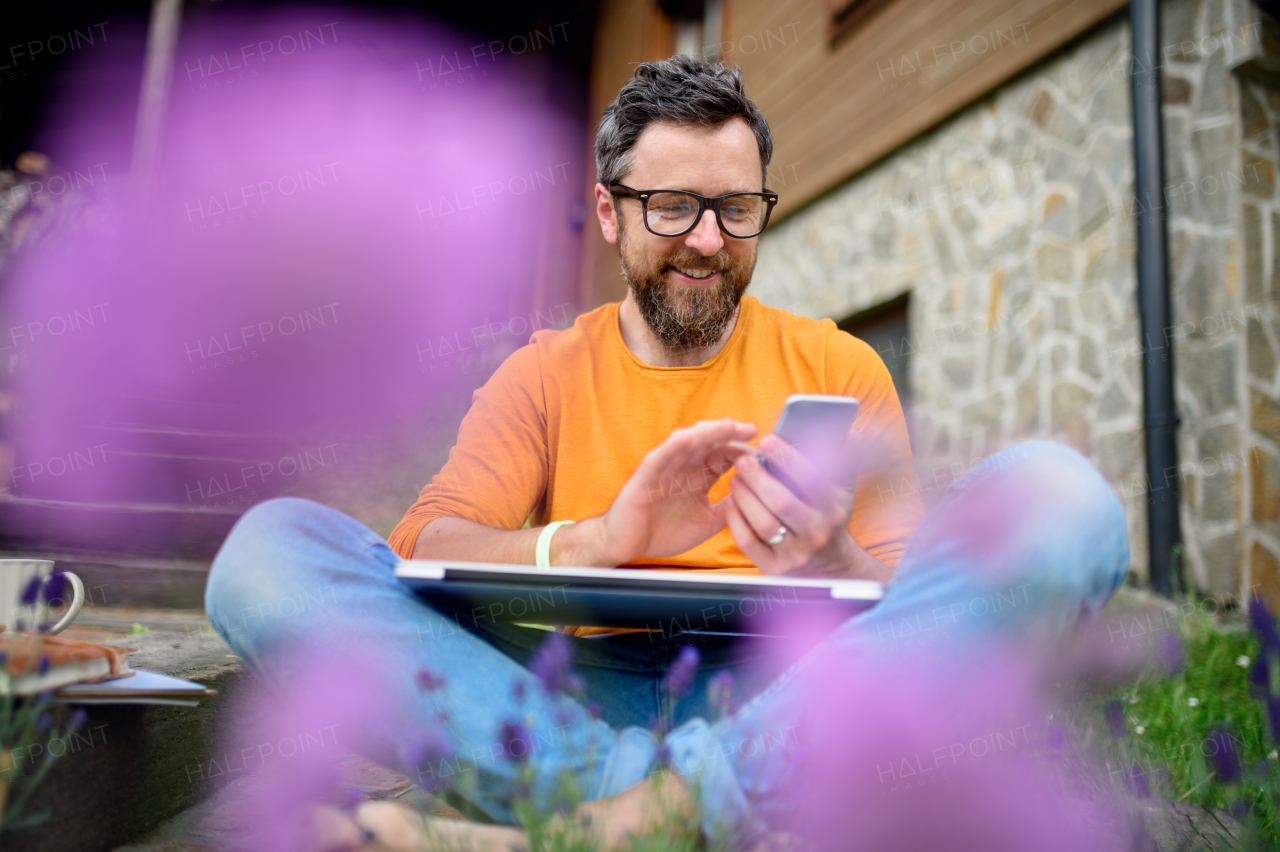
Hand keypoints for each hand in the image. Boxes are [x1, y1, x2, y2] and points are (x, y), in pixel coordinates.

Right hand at [583, 418, 757, 565]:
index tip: (763, 451)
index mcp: (698, 477)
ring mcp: (665, 468)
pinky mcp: (645, 474)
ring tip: (727, 425)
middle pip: (710, 442)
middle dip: (730, 433)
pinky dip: (674, 445)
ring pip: (687, 442)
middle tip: (751, 429)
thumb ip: (728, 509)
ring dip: (707, 432)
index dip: (742, 451)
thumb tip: (756, 497)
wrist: (628, 546)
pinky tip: (689, 437)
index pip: (724, 456)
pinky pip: (661, 455)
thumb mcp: (707, 522)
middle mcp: (683, 467)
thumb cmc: (663, 532)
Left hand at [723, 429, 888, 579]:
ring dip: (745, 497)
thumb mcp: (842, 493)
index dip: (787, 458)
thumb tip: (852, 434)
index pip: (811, 480)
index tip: (768, 440)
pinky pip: (748, 543)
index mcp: (833, 509)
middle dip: (759, 478)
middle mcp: (816, 532)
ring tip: (736, 478)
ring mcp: (795, 553)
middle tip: (744, 459)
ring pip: (764, 523)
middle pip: (783, 502)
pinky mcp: (774, 568)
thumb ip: (844, 462)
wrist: (831, 566)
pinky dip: (736, 520)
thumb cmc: (829, 517)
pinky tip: (732, 503)